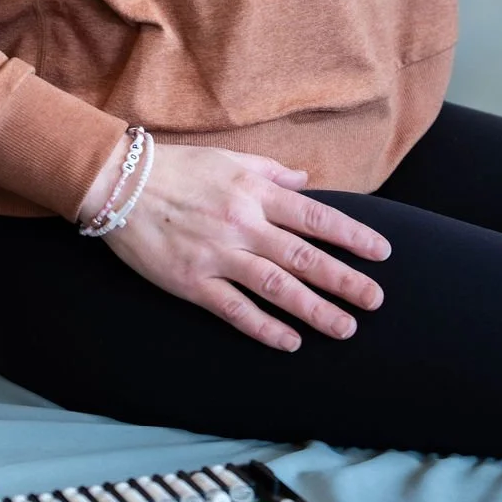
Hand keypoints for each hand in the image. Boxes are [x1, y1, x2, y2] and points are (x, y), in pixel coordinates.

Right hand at [80, 140, 388, 352]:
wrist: (119, 183)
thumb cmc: (179, 168)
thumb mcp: (231, 159)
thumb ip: (272, 174)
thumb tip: (306, 181)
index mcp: (256, 194)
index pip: (316, 217)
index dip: (352, 237)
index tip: (382, 253)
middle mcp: (243, 225)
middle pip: (305, 258)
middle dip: (345, 281)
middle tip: (376, 300)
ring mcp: (218, 256)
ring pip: (277, 288)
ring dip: (314, 311)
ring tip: (345, 329)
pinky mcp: (192, 282)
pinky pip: (234, 309)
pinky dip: (264, 327)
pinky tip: (289, 341)